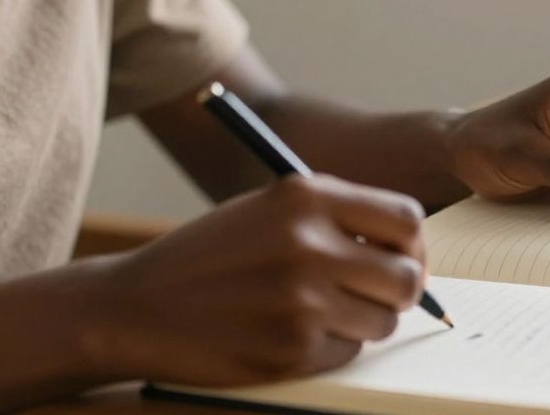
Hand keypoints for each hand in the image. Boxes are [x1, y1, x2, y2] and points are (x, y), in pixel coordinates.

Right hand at [78, 175, 425, 386]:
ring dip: (362, 322)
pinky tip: (288, 332)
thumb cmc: (208, 257)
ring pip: (382, 321)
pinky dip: (329, 348)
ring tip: (318, 311)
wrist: (136, 307)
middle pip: (406, 277)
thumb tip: (407, 249)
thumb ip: (334, 218)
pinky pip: (346, 353)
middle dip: (400, 292)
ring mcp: (302, 299)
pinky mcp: (292, 348)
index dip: (412, 246)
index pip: (406, 219)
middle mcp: (309, 243)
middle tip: (378, 296)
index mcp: (305, 196)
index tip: (402, 258)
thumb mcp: (267, 210)